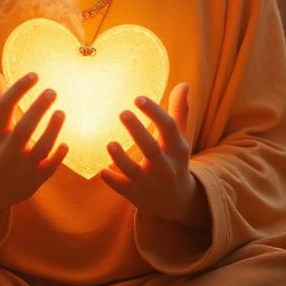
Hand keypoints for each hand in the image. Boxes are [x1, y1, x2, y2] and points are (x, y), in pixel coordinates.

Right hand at [0, 71, 67, 218]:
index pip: (3, 108)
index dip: (18, 89)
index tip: (34, 75)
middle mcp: (4, 152)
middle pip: (22, 130)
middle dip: (37, 110)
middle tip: (52, 91)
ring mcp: (20, 168)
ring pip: (39, 150)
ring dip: (51, 131)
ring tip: (61, 112)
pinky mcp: (34, 181)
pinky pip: (48, 169)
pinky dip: (57, 157)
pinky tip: (65, 144)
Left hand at [99, 82, 207, 228]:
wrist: (177, 201)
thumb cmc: (174, 160)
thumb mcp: (181, 138)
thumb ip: (180, 111)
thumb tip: (183, 84)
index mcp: (177, 148)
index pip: (168, 128)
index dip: (154, 112)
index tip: (138, 98)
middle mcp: (166, 166)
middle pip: (152, 149)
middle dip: (137, 132)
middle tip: (123, 112)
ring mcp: (151, 183)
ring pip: (135, 172)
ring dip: (122, 159)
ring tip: (110, 143)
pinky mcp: (137, 195)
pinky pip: (123, 189)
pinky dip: (113, 181)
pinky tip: (102, 170)